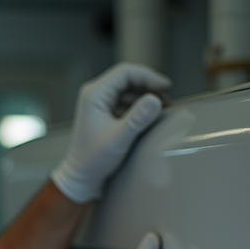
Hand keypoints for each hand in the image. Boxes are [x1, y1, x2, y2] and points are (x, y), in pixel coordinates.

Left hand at [51, 62, 170, 203]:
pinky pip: (125, 100)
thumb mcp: (119, 139)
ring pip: (127, 88)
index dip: (148, 76)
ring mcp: (98, 102)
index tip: (166, 87)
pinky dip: (139, 104)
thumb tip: (155, 100)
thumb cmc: (94, 160)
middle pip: (127, 78)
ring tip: (161, 106)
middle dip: (148, 85)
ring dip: (145, 94)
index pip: (125, 72)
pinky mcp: (104, 112)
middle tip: (167, 96)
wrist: (82, 176)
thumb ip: (137, 119)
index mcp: (94, 94)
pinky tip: (149, 114)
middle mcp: (94, 94)